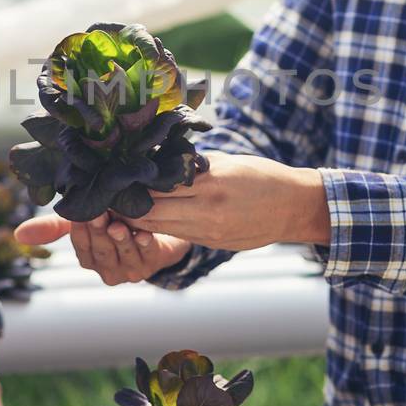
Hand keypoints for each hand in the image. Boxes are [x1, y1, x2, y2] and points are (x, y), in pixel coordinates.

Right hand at [15, 213, 191, 285]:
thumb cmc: (112, 224)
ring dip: (120, 240)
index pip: (80, 246)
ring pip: (123, 254)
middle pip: (101, 251)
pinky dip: (145, 244)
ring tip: (118, 224)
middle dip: (99, 232)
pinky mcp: (151, 265)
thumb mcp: (82, 222)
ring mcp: (129, 270)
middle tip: (98, 213)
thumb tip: (18, 234)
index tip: (79, 213)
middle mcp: (106, 269)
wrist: (155, 233)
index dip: (79, 231)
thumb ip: (53, 227)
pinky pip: (147, 255)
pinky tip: (144, 234)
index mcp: (88, 259)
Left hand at [124, 152, 327, 250]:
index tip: (116, 178)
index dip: (133, 186)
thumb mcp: (228, 163)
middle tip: (112, 197)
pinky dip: (161, 227)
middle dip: (128, 207)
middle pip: (151, 213)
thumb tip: (161, 163)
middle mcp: (207, 210)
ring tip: (124, 209)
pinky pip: (178, 235)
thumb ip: (195, 167)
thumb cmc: (262, 176)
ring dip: (140, 221)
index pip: (158, 187)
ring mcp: (209, 231)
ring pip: (160, 228)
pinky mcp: (212, 243)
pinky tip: (150, 220)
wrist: (294, 207)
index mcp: (211, 183)